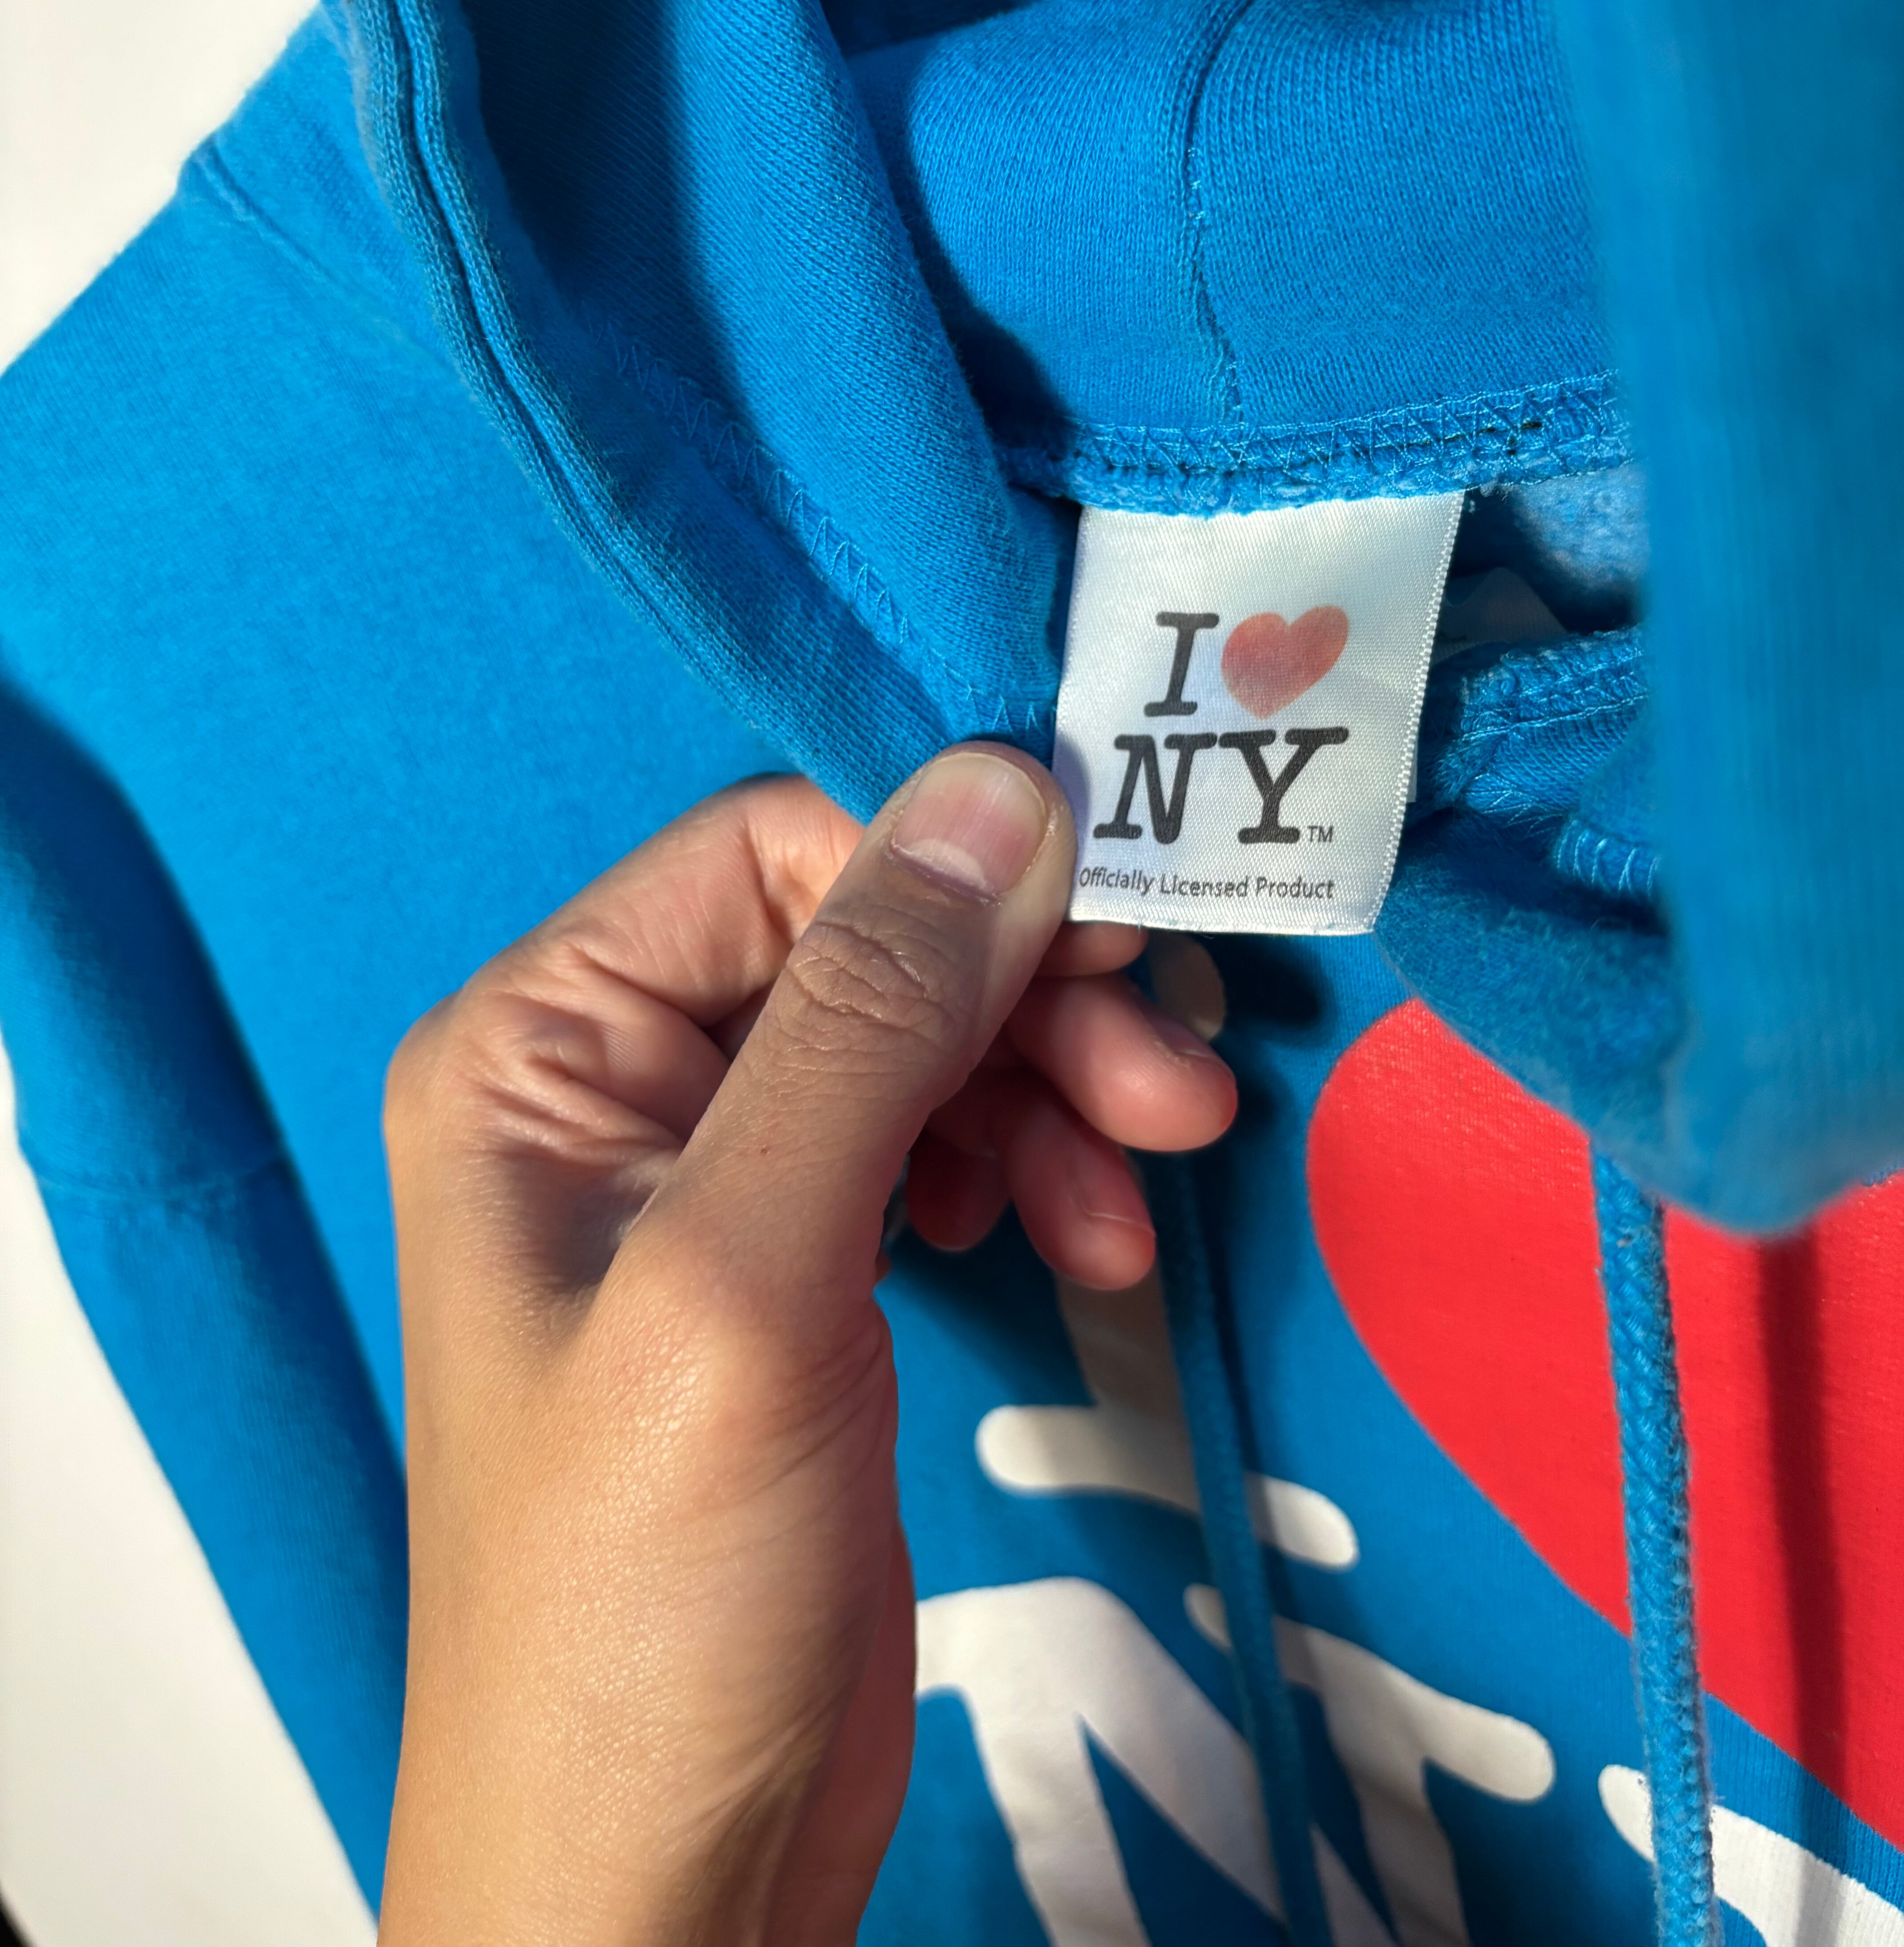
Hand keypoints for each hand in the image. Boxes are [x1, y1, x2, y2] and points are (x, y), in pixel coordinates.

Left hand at [376, 745, 1234, 1946]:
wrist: (658, 1872)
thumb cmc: (643, 1597)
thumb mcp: (746, 1278)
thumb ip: (866, 1018)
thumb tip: (998, 785)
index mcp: (540, 1047)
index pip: (774, 857)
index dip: (955, 878)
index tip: (1118, 940)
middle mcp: (615, 1085)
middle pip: (865, 942)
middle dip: (1028, 1000)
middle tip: (1173, 1081)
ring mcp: (714, 1176)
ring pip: (925, 1037)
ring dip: (1053, 1086)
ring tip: (1141, 1183)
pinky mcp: (803, 1263)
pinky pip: (942, 1139)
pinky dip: (1031, 1164)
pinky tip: (1079, 1241)